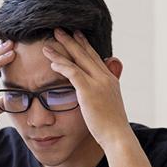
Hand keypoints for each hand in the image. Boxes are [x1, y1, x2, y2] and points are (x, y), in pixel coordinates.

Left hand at [42, 29, 131, 148]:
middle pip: (86, 53)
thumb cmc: (111, 126)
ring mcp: (98, 82)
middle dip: (72, 40)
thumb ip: (102, 95)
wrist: (117, 136)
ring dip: (62, 49)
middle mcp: (105, 77)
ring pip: (77, 60)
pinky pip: (72, 72)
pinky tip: (51, 62)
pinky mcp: (89, 90)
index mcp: (110, 80)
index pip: (95, 57)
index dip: (85, 45)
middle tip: (60, 30)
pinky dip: (61, 65)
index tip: (76, 35)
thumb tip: (98, 94)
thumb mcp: (109, 106)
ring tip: (49, 41)